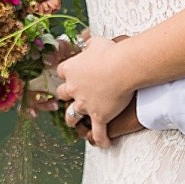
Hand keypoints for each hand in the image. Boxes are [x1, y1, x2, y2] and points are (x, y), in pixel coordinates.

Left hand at [55, 32, 136, 147]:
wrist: (123, 67)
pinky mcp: (99, 117)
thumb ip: (89, 44)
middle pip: (62, 94)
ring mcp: (85, 105)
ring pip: (72, 116)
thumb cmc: (111, 52)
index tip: (71, 72)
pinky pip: (97, 132)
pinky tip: (104, 144)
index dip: (66, 72)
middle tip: (73, 94)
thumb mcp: (96, 42)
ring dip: (73, 118)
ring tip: (76, 121)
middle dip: (67, 94)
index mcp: (71, 70)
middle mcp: (74, 89)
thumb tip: (87, 40)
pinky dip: (101, 139)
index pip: (61, 71)